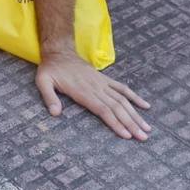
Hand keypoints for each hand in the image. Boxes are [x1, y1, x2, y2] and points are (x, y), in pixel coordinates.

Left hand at [36, 49, 151, 139]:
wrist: (59, 51)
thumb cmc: (50, 69)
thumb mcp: (43, 81)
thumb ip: (49, 97)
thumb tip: (55, 113)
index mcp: (83, 91)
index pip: (103, 109)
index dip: (115, 122)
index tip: (127, 135)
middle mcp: (96, 88)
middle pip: (117, 107)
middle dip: (131, 123)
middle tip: (143, 138)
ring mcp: (102, 83)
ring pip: (122, 100)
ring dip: (135, 114)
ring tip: (147, 128)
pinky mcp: (105, 79)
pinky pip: (122, 88)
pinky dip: (134, 97)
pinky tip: (146, 106)